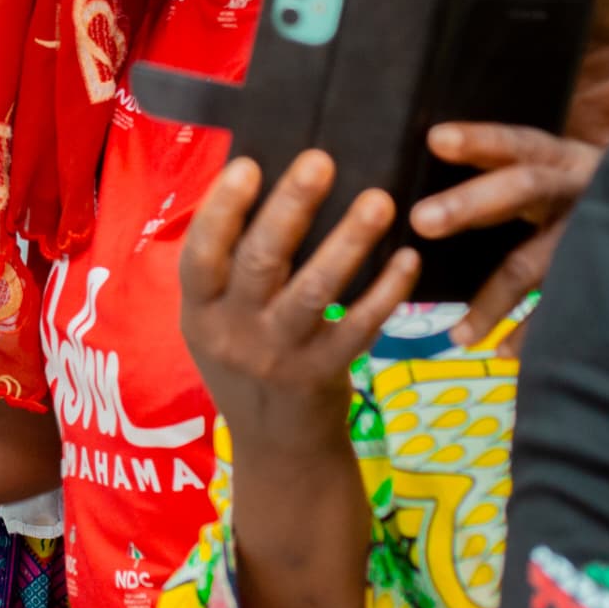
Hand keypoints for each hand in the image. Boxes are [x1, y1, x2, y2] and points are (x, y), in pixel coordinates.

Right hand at [178, 153, 420, 469]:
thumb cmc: (247, 360)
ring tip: (379, 201)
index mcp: (200, 311)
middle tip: (321, 161)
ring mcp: (281, 356)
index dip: (221, 210)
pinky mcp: (326, 373)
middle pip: (260, 262)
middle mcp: (233, 333)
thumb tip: (257, 177)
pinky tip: (408, 258)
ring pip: (315, 292)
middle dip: (291, 207)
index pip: (201, 255)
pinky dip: (386, 291)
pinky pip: (360, 325)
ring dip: (349, 242)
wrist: (278, 447)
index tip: (248, 164)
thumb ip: (229, 267)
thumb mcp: (217, 320)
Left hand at [412, 123, 603, 342]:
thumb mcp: (554, 169)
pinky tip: (502, 353)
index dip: (480, 140)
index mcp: (559, 159)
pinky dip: (533, 332)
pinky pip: (565, 306)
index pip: (516, 143)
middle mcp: (578, 190)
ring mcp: (593, 234)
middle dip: (470, 204)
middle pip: (522, 189)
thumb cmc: (577, 191)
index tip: (436, 139)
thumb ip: (503, 172)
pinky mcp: (606, 275)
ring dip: (493, 299)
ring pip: (536, 263)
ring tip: (457, 333)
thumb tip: (429, 172)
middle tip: (422, 219)